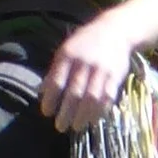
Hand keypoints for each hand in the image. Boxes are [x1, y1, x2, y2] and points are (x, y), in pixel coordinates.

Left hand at [40, 13, 133, 134]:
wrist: (116, 30)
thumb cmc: (85, 42)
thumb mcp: (66, 50)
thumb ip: (55, 70)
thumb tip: (41, 92)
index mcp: (69, 55)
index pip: (57, 81)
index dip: (51, 99)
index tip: (47, 112)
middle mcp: (85, 62)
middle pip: (75, 92)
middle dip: (66, 112)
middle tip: (60, 126)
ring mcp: (102, 70)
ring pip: (92, 98)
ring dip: (83, 116)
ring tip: (76, 127)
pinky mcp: (116, 76)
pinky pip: (107, 97)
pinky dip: (100, 111)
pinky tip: (93, 120)